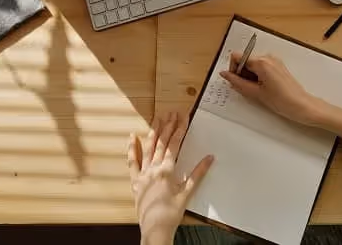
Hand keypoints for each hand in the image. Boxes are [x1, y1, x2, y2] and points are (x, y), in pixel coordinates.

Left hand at [127, 112, 213, 244]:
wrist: (155, 229)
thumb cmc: (171, 213)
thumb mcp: (187, 193)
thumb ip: (198, 174)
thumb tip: (209, 158)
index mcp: (166, 170)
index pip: (174, 144)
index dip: (179, 129)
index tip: (183, 117)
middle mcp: (153, 169)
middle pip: (161, 143)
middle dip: (168, 126)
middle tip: (172, 113)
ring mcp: (142, 174)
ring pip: (148, 148)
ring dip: (153, 132)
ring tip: (157, 118)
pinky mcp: (135, 181)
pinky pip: (132, 162)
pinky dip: (132, 148)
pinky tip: (132, 137)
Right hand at [220, 53, 341, 138]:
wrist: (302, 106)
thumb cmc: (282, 101)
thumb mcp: (255, 93)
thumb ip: (237, 82)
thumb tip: (225, 75)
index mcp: (262, 62)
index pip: (237, 57)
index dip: (233, 69)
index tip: (236, 82)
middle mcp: (268, 57)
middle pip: (245, 60)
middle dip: (241, 73)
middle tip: (247, 89)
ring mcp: (274, 61)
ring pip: (252, 64)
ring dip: (249, 76)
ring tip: (257, 91)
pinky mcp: (278, 67)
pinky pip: (261, 67)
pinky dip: (257, 76)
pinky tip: (263, 89)